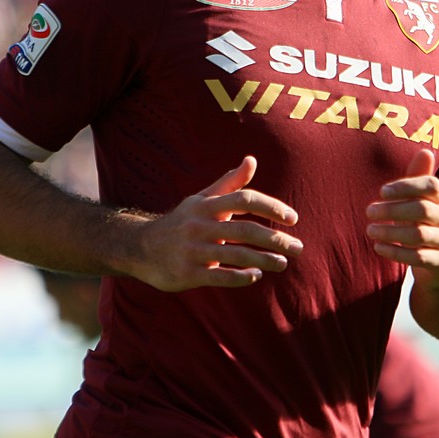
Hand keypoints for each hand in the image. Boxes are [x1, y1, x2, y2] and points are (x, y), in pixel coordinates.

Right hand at [131, 156, 301, 291]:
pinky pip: (220, 277)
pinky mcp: (188, 273)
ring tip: (283, 263)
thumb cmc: (182, 222)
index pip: (244, 199)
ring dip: (264, 260)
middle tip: (298, 247)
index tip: (292, 218)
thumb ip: (230, 183)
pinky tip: (256, 276)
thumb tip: (252, 160)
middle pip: (245, 229)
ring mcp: (193, 250)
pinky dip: (241, 277)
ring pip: (236, 255)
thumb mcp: (202, 199)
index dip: (270, 207)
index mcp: (206, 205)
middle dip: (275, 239)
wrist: (140, 248)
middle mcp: (199, 225)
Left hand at [366, 149, 438, 287]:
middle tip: (369, 211)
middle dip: (392, 209)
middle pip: (422, 210)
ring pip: (419, 235)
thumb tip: (425, 150)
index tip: (382, 191)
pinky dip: (396, 252)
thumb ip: (417, 180)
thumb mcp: (420, 203)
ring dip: (390, 232)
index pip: (431, 186)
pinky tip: (378, 248)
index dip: (407, 186)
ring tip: (370, 230)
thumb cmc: (423, 226)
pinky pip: (418, 258)